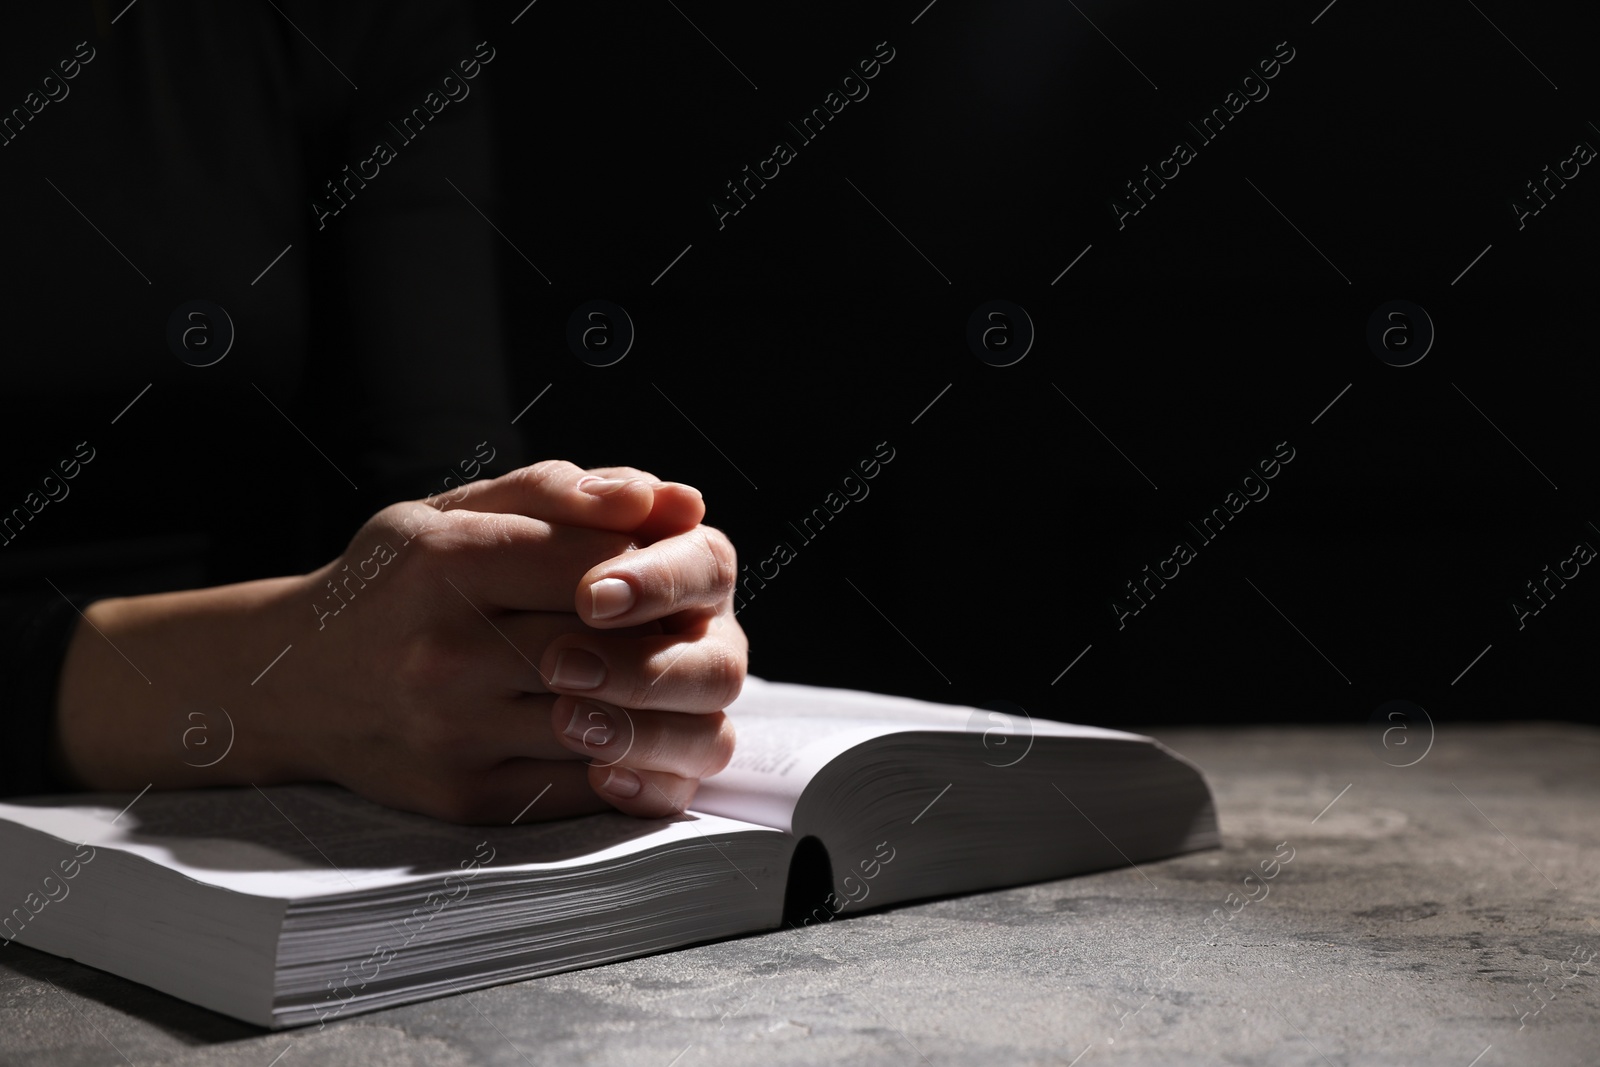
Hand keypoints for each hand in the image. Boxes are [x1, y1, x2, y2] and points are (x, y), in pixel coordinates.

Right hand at [296, 460, 745, 821]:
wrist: (295, 685)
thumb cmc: (393, 584)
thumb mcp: (450, 512)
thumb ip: (559, 494)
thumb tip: (662, 500)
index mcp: (445, 564)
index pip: (597, 565)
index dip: (652, 567)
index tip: (661, 567)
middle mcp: (445, 653)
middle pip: (612, 648)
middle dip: (668, 635)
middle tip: (684, 625)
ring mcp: (455, 734)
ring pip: (611, 723)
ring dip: (661, 702)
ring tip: (667, 674)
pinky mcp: (468, 796)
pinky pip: (587, 784)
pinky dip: (632, 759)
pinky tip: (635, 728)